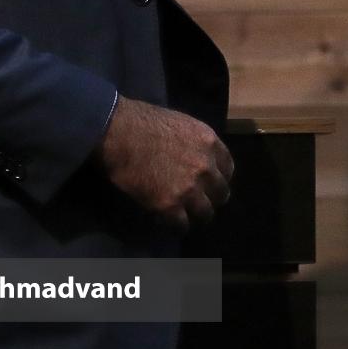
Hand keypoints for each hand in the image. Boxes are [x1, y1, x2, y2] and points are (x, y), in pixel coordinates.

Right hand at [98, 96, 234, 230]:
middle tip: (203, 202)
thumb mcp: (183, 124)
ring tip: (191, 218)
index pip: (227, 168)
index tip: (212, 184)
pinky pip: (181, 224)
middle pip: (221, 193)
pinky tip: (173, 225)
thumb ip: (195, 144)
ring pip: (205, 213)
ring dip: (198, 216)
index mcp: (210, 143)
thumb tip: (194, 155)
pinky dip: (178, 226)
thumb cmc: (144, 121)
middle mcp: (206, 167)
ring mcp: (189, 188)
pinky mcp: (169, 205)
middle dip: (213, 198)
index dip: (219, 178)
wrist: (120, 133)